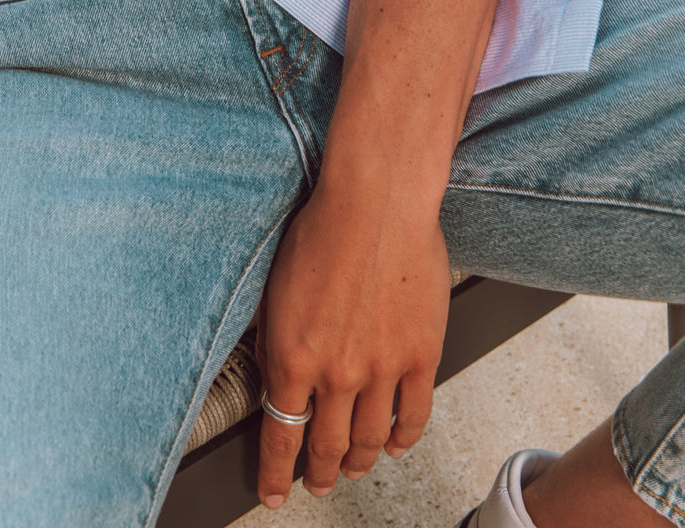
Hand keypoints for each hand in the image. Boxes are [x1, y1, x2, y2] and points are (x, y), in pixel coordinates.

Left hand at [255, 178, 449, 508]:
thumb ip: (275, 340)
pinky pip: (412, 416)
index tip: (274, 492)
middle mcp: (336, 373)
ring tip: (350, 468)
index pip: (280, 435)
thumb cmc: (322, 230)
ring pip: (368, 439)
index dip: (276, 472)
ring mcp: (381, 369)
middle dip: (318, 474)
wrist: (376, 203)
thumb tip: (274, 377)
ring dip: (357, 461)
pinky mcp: (420, 357)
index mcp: (291, 357)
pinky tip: (391, 444)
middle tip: (316, 485)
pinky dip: (400, 438)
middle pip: (326, 446)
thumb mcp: (274, 288)